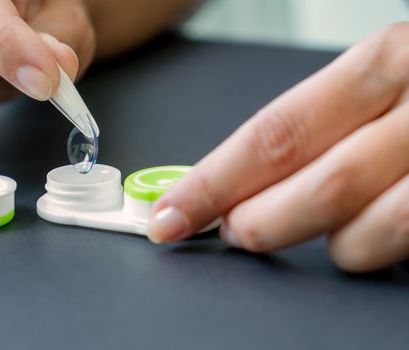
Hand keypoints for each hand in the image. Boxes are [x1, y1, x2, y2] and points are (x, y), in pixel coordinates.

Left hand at [148, 23, 408, 272]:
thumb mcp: (377, 87)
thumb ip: (315, 132)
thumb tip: (236, 184)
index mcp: (387, 62)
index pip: (275, 134)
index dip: (214, 182)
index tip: (171, 215)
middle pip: (319, 185)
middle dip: (262, 221)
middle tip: (237, 230)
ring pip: (369, 233)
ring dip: (331, 244)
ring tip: (327, 228)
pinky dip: (377, 251)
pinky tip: (375, 231)